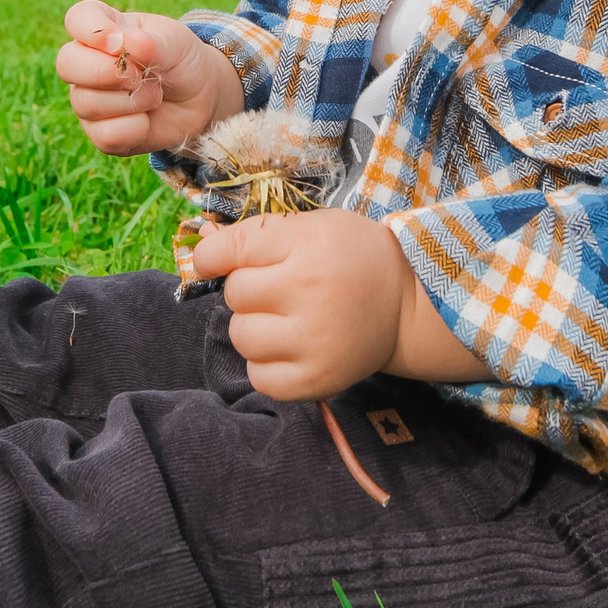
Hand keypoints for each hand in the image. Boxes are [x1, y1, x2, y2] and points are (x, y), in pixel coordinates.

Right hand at [56, 0, 243, 155]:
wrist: (200, 99)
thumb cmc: (181, 61)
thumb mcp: (176, 43)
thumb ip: (155, 42)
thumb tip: (130, 41)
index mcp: (103, 30)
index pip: (77, 19)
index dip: (92, 31)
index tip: (118, 43)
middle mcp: (87, 63)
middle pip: (66, 63)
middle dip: (106, 72)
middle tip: (139, 75)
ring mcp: (89, 99)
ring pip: (86, 103)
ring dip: (132, 101)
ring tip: (155, 95)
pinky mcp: (100, 133)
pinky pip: (105, 134)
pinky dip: (136, 129)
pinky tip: (147, 119)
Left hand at [192, 208, 489, 398]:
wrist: (407, 304)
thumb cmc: (353, 257)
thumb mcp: (313, 227)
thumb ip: (256, 234)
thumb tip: (200, 242)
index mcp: (308, 244)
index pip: (230, 249)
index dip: (212, 255)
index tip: (213, 261)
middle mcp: (310, 291)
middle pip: (235, 294)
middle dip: (248, 290)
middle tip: (280, 288)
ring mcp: (314, 340)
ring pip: (241, 336)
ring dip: (254, 327)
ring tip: (286, 320)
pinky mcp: (316, 380)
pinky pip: (258, 377)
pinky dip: (266, 364)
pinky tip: (291, 348)